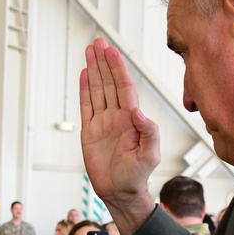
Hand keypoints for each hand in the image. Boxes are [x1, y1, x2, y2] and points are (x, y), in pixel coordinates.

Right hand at [80, 38, 159, 234]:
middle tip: (98, 42)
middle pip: (109, 83)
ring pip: (97, 90)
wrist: (121, 192)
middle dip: (104, 62)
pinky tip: (83, 75)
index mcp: (132, 119)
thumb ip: (148, 132)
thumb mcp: (150, 154)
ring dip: (93, 71)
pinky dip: (84, 90)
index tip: (111, 51)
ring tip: (89, 51)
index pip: (124, 87)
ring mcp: (102, 122)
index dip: (117, 68)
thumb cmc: (138, 175)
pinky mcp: (90, 132)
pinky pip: (86, 106)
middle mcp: (117, 116)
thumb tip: (137, 112)